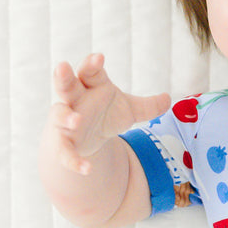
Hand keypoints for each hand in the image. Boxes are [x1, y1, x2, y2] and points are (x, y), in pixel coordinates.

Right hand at [48, 52, 169, 174]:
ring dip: (66, 117)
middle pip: (66, 85)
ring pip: (60, 115)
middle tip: (62, 67)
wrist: (86, 139)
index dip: (92, 64)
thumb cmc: (105, 115)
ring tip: (75, 120)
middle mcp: (75, 100)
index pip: (90, 72)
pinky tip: (86, 169)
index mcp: (91, 86)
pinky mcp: (62, 142)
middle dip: (63, 77)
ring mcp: (65, 121)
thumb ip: (149, 106)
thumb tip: (168, 99)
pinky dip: (73, 160)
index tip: (99, 58)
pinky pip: (65, 151)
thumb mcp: (129, 110)